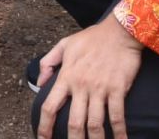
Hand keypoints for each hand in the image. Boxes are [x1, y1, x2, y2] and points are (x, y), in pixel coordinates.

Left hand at [35, 17, 144, 138]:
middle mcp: (81, 85)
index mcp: (66, 76)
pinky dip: (119, 132)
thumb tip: (39, 83)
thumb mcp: (65, 44)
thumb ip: (48, 62)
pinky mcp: (118, 89)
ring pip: (95, 123)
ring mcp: (100, 88)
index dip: (44, 126)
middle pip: (73, 122)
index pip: (50, 106)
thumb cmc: (92, 38)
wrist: (120, 31)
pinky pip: (117, 116)